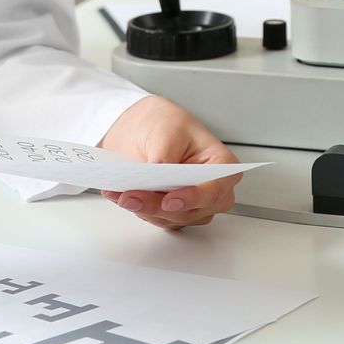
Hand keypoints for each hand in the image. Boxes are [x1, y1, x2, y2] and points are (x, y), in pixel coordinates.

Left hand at [98, 95, 239, 229]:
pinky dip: (139, 210)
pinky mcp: (173, 212)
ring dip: (144, 209)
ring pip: (172, 219)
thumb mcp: (167, 131)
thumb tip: (156, 180)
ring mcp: (194, 204)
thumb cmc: (167, 124)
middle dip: (158, 206)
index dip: (193, 198)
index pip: (214, 189)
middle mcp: (212, 189)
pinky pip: (158, 219)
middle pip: (192, 210)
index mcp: (222, 164)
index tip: (169, 200)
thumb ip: (164, 159)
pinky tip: (123, 197)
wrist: (146, 129)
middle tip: (132, 196)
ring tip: (122, 194)